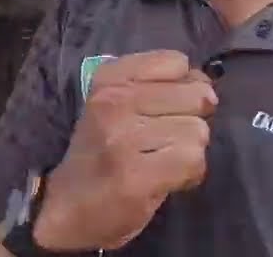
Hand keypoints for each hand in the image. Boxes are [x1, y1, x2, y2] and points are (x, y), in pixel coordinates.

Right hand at [34, 50, 216, 250]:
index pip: (177, 62)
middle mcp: (115, 101)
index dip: (182, 88)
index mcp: (110, 78)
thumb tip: (205, 83)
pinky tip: (165, 180)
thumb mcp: (119, 104)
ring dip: (189, 153)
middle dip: (190, 121)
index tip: (163, 111)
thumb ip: (161, 86)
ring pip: (198, 132)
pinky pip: (193, 162)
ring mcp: (124, 138)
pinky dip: (189, 175)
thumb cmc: (102, 154)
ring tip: (161, 163)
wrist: (67, 209)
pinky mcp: (136, 175)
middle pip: (197, 97)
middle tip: (164, 142)